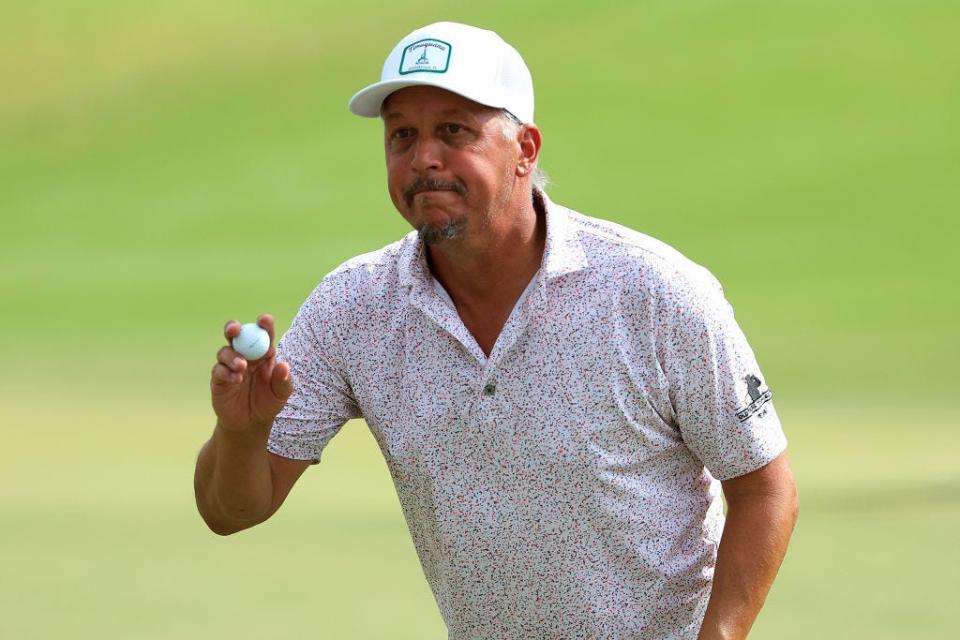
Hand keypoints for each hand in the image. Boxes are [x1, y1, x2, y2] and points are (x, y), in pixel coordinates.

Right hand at [211, 314, 293, 432]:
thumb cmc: (269, 403)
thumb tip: (284, 366)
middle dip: (233, 328)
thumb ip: (283, 380)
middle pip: (236, 335)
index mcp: (264, 353)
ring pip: (225, 351)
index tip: (264, 319)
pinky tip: (235, 379)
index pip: (263, 334)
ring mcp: (230, 366)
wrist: (251, 423)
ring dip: (232, 356)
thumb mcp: (282, 394)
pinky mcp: (219, 379)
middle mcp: (245, 355)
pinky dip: (225, 372)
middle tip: (235, 330)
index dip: (263, 324)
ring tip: (242, 367)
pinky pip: (218, 370)